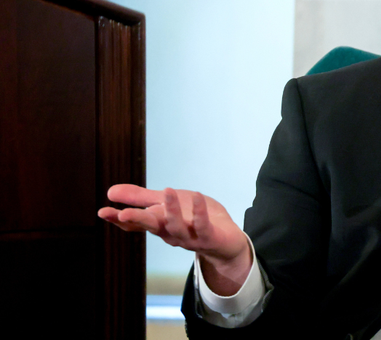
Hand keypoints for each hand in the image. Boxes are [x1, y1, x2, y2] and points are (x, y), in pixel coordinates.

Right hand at [98, 184, 251, 294]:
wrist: (226, 240)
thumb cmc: (194, 219)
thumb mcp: (167, 203)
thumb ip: (141, 198)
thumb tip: (110, 192)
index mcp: (159, 224)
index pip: (135, 223)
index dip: (118, 219)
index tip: (102, 211)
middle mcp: (170, 233)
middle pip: (151, 226)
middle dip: (137, 220)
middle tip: (122, 214)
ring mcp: (190, 237)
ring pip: (176, 228)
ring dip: (171, 212)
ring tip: (167, 192)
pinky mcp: (209, 237)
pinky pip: (203, 225)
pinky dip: (199, 212)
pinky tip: (197, 196)